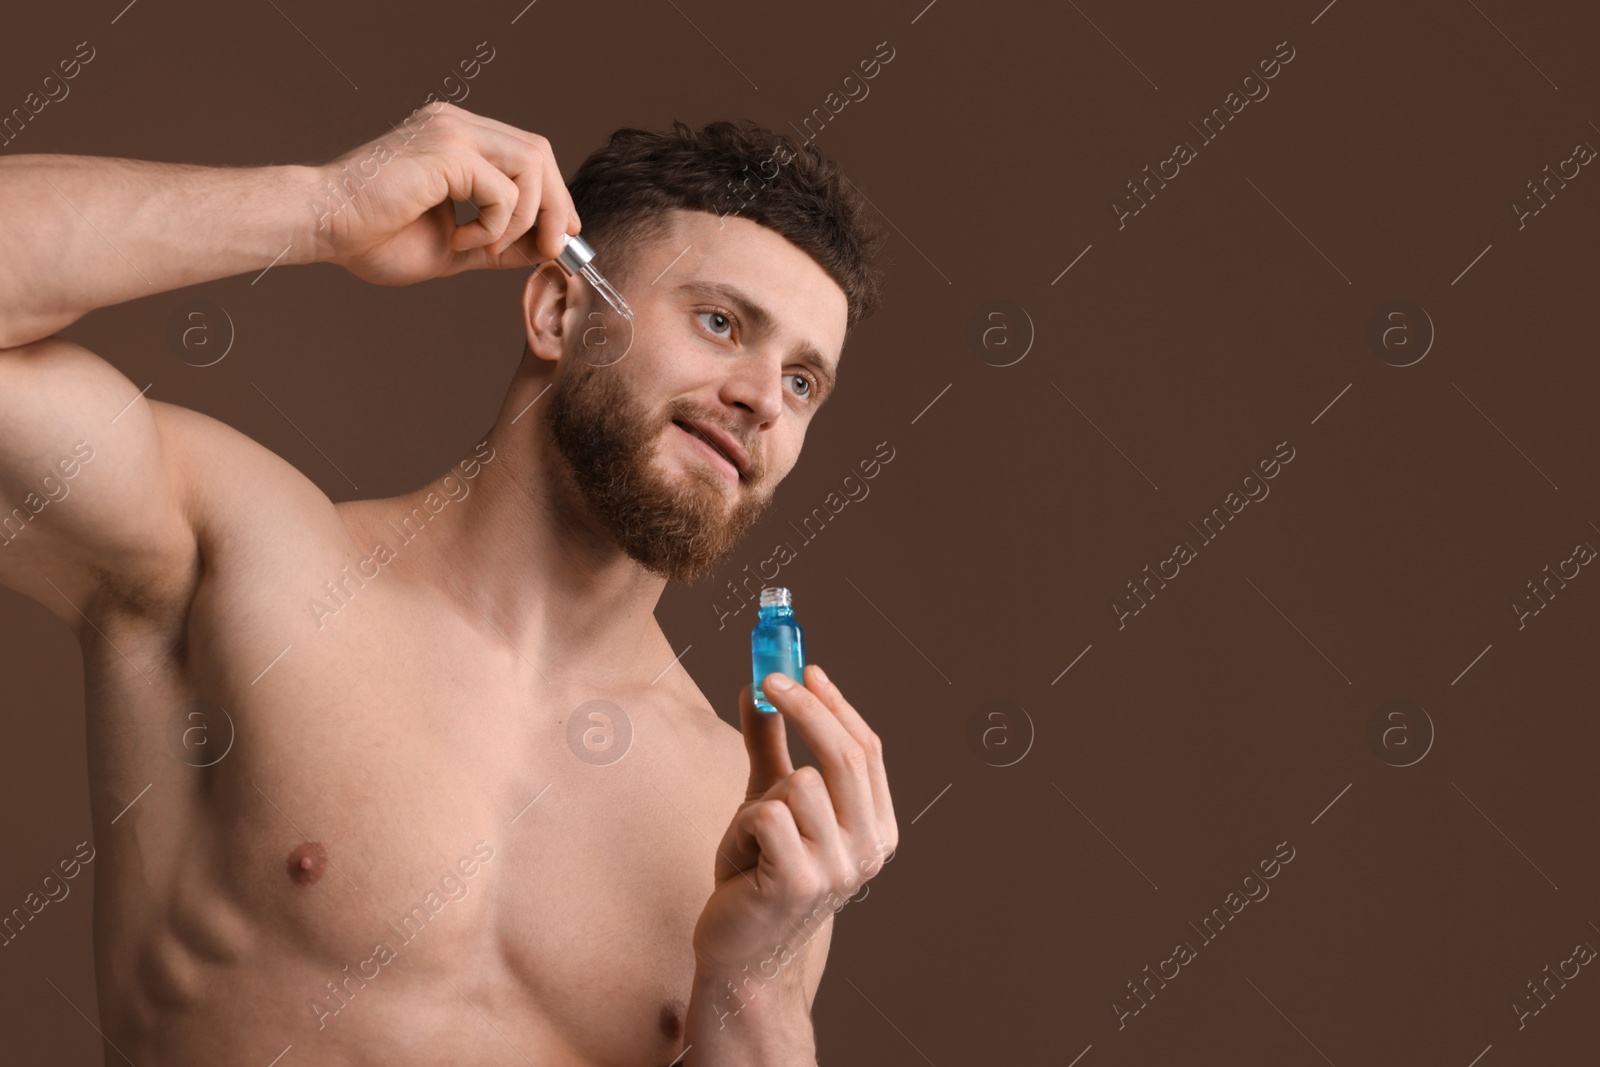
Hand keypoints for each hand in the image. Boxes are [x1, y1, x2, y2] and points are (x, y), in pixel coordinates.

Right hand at [309, 101, 580, 285]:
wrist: (323, 227)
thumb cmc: (372, 236)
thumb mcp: (456, 247)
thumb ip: (500, 244)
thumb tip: (544, 250)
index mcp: (457, 138)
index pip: (527, 153)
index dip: (554, 194)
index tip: (562, 235)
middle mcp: (457, 125)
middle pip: (539, 152)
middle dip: (556, 206)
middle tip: (551, 248)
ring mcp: (452, 131)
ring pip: (531, 165)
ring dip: (525, 219)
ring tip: (488, 248)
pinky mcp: (447, 150)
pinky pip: (504, 190)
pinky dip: (495, 226)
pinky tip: (459, 240)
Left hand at [692, 665, 897, 978]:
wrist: (742, 953)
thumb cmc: (759, 876)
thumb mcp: (768, 803)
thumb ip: (771, 748)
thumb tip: (758, 688)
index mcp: (876, 829)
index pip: (868, 750)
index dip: (836, 704)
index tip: (805, 669)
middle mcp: (869, 849)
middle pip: (845, 755)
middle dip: (805, 708)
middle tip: (768, 680)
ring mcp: (839, 868)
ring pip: (798, 783)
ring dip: (759, 799)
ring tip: (750, 838)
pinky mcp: (800, 882)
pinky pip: (766, 815)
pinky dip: (742, 827)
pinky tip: (742, 859)